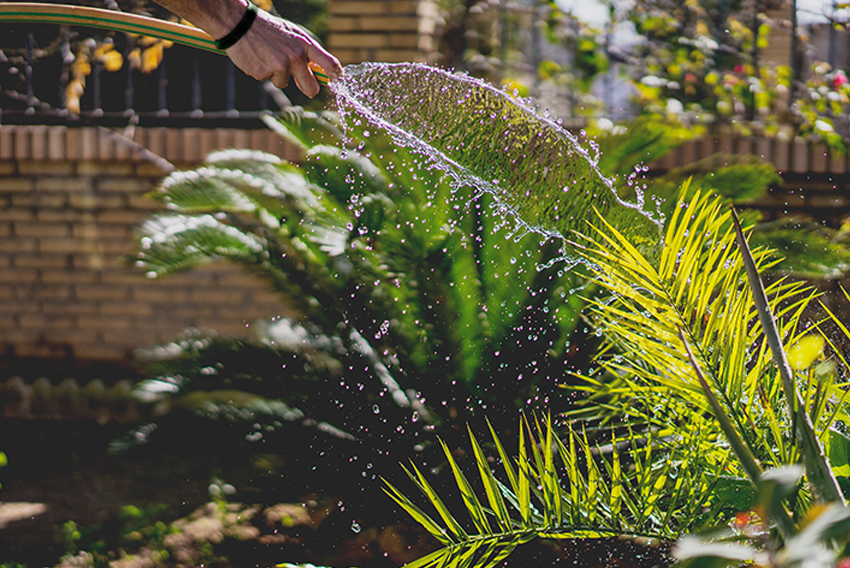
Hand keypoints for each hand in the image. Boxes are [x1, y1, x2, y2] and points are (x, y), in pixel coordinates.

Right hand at [225, 9, 341, 97]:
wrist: (240, 24)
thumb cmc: (270, 30)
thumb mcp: (293, 34)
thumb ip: (307, 52)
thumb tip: (321, 72)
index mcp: (305, 45)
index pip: (330, 64)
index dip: (336, 76)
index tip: (337, 80)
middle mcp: (295, 57)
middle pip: (312, 88)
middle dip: (309, 89)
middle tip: (301, 82)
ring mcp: (280, 66)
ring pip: (285, 84)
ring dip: (278, 76)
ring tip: (269, 57)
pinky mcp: (263, 73)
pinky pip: (268, 80)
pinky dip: (263, 73)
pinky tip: (258, 58)